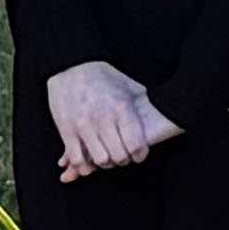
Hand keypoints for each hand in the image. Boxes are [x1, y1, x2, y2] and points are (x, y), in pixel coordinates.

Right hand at [45, 59, 179, 179]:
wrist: (71, 66)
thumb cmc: (103, 75)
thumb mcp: (128, 85)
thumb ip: (143, 99)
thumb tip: (162, 105)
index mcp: (121, 108)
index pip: (136, 145)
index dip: (140, 154)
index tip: (139, 154)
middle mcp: (103, 119)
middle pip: (119, 157)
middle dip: (123, 160)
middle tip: (123, 156)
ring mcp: (84, 125)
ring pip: (99, 159)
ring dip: (105, 162)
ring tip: (107, 156)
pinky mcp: (66, 129)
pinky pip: (76, 157)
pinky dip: (83, 163)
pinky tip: (88, 159)